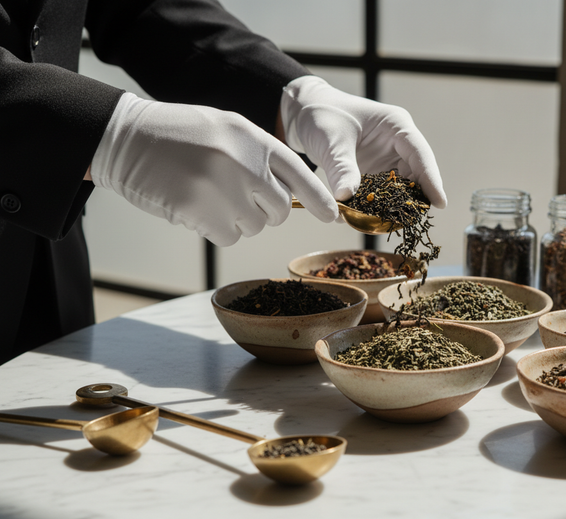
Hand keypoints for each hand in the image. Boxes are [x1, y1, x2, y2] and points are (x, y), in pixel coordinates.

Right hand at [90, 92, 338, 245]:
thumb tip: (287, 192)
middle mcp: (245, 164)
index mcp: (254, 140)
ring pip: (253, 226)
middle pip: (279, 210)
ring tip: (209, 195)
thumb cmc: (177, 134)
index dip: (320, 199)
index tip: (333, 216)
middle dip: (265, 212)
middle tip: (239, 199)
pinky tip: (196, 208)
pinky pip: (228, 236)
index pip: (301, 175)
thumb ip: (258, 156)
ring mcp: (224, 189)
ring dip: (237, 220)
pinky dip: (216, 229)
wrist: (125, 137)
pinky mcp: (200, 211)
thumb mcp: (225, 129)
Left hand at [280, 76, 446, 208]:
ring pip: (402, 186)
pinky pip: (383, 192)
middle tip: (412, 221)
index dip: (431, 179)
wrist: (304, 114)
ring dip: (396, 205)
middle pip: (417, 174)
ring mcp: (387, 158)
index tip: (439, 203)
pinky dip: (378, 205)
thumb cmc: (321, 116)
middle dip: (415, 198)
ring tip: (391, 224)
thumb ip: (341, 168)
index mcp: (396, 125)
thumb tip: (347, 198)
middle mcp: (397, 143)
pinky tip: (371, 219)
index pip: (420, 154)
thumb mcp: (331, 141)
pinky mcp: (376, 171)